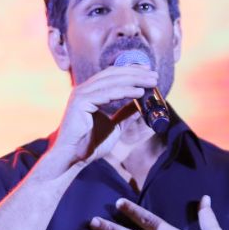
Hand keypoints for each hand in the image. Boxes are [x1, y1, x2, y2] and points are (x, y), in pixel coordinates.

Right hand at [38, 65, 157, 178]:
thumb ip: (125, 114)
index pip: (113, 75)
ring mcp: (81, 94)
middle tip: (155, 76)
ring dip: (134, 80)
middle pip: (114, 74)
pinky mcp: (80, 102)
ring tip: (151, 82)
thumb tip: (140, 105)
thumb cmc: (89, 144)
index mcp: (90, 92)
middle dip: (136, 74)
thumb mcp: (114, 126)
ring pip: (112, 81)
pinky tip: (139, 92)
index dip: (132, 72)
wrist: (73, 158)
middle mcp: (84, 89)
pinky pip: (107, 93)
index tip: (150, 73)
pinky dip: (125, 91)